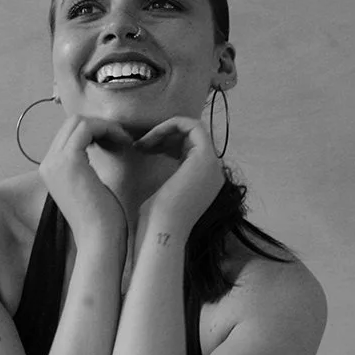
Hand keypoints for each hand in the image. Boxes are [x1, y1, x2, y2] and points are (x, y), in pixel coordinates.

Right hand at [38, 113, 133, 247]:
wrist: (99, 242)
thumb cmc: (103, 223)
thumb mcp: (92, 189)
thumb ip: (88, 170)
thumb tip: (100, 150)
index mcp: (52, 170)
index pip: (69, 134)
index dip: (96, 132)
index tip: (118, 143)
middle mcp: (48, 163)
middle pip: (72, 123)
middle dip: (101, 126)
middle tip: (124, 139)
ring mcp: (55, 161)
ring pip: (78, 122)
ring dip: (106, 127)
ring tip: (125, 141)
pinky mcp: (69, 161)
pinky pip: (87, 128)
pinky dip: (108, 129)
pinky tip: (125, 142)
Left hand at [131, 114, 225, 241]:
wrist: (163, 229)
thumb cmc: (157, 217)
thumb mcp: (165, 190)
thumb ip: (170, 173)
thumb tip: (156, 155)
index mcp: (206, 180)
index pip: (189, 147)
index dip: (165, 142)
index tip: (143, 149)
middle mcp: (214, 172)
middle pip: (190, 137)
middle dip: (163, 135)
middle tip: (140, 145)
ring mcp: (213, 164)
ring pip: (192, 128)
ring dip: (164, 130)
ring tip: (142, 143)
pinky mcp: (206, 157)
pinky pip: (191, 125)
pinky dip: (169, 125)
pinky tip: (150, 139)